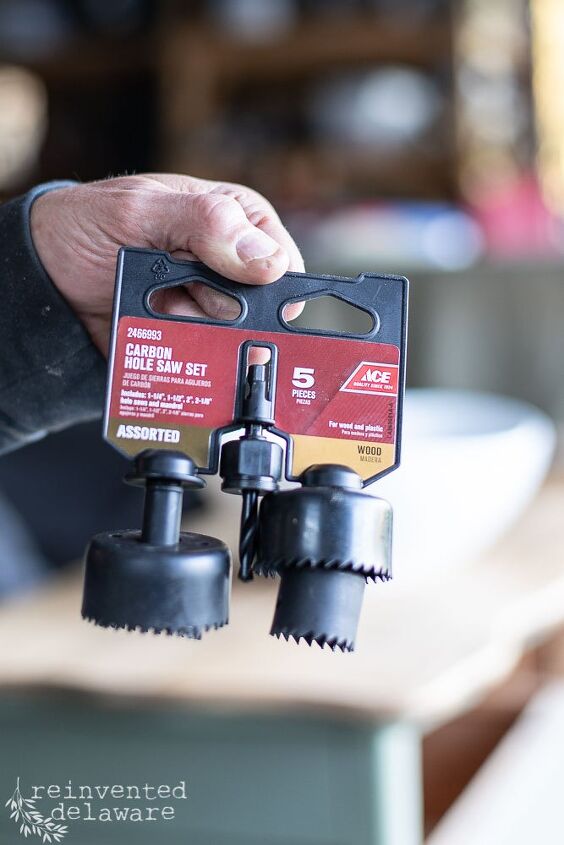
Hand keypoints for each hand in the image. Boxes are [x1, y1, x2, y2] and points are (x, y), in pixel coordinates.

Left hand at [30, 173, 303, 352]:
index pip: (282, 263)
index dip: (257, 280)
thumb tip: (270, 262)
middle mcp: (233, 264)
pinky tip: (153, 325)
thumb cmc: (87, 228)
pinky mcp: (190, 338)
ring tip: (157, 302)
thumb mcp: (141, 210)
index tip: (209, 272)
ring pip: (230, 339)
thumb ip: (207, 223)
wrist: (45, 276)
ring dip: (189, 327)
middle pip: (261, 311)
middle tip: (174, 284)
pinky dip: (176, 350)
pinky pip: (203, 361)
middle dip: (214, 306)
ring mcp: (211, 305)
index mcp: (238, 219)